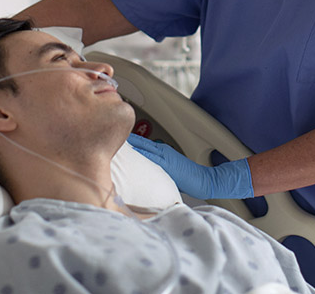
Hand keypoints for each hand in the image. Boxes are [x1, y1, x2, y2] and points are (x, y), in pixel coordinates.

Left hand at [127, 133, 253, 199]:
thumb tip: (144, 173)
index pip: (140, 144)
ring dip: (130, 143)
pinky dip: (139, 150)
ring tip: (116, 139)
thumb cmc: (188, 179)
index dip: (128, 141)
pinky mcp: (166, 160)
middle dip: (126, 139)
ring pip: (142, 145)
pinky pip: (149, 153)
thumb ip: (156, 168)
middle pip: (139, 142)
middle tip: (111, 134)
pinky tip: (129, 148)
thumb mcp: (169, 170)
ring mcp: (163, 154)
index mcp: (161, 152)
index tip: (115, 139)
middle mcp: (161, 150)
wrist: (202, 180)